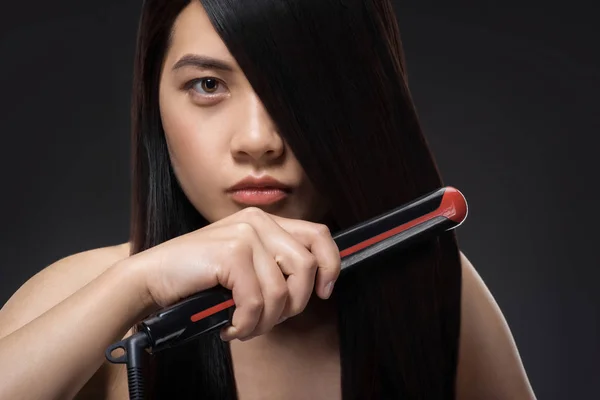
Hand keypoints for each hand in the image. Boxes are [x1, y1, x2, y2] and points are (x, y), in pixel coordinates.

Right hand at [132, 207, 340, 340]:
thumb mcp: (243, 264)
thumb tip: (314, 284)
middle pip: (306, 266)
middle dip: (293, 305)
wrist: (151, 278)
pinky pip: (257, 303)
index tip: (323, 292)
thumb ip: (273, 265)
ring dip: (265, 322)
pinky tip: (230, 326)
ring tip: (243, 325)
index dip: (330, 265)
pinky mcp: (231, 253)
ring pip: (282, 292)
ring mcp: (245, 235)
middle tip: (268, 319)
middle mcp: (258, 221)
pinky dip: (246, 324)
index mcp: (265, 221)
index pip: (318, 235)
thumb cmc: (198, 278)